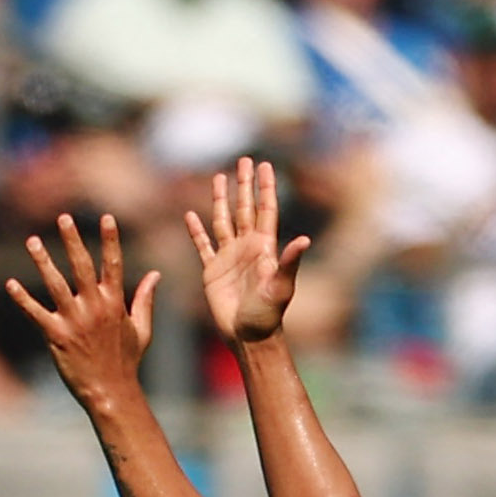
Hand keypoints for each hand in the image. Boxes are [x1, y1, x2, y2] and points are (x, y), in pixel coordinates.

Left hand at [3, 213, 161, 411]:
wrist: (111, 392)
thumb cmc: (126, 362)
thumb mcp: (142, 329)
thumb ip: (145, 299)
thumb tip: (155, 274)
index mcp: (114, 303)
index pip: (113, 264)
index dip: (110, 240)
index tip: (107, 218)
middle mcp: (95, 307)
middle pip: (82, 266)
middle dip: (73, 240)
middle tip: (63, 218)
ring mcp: (75, 320)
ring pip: (56, 284)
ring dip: (43, 261)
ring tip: (32, 241)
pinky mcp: (57, 335)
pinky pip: (36, 312)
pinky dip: (23, 299)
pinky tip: (10, 284)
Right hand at [186, 156, 312, 344]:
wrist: (248, 336)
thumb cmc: (268, 315)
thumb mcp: (281, 287)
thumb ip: (289, 262)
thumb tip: (305, 239)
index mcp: (264, 247)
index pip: (265, 210)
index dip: (266, 188)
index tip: (266, 165)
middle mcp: (247, 248)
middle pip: (244, 208)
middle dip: (244, 185)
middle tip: (245, 160)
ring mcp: (229, 258)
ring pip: (223, 221)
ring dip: (221, 200)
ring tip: (218, 177)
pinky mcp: (212, 271)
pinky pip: (203, 246)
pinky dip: (196, 231)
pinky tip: (190, 215)